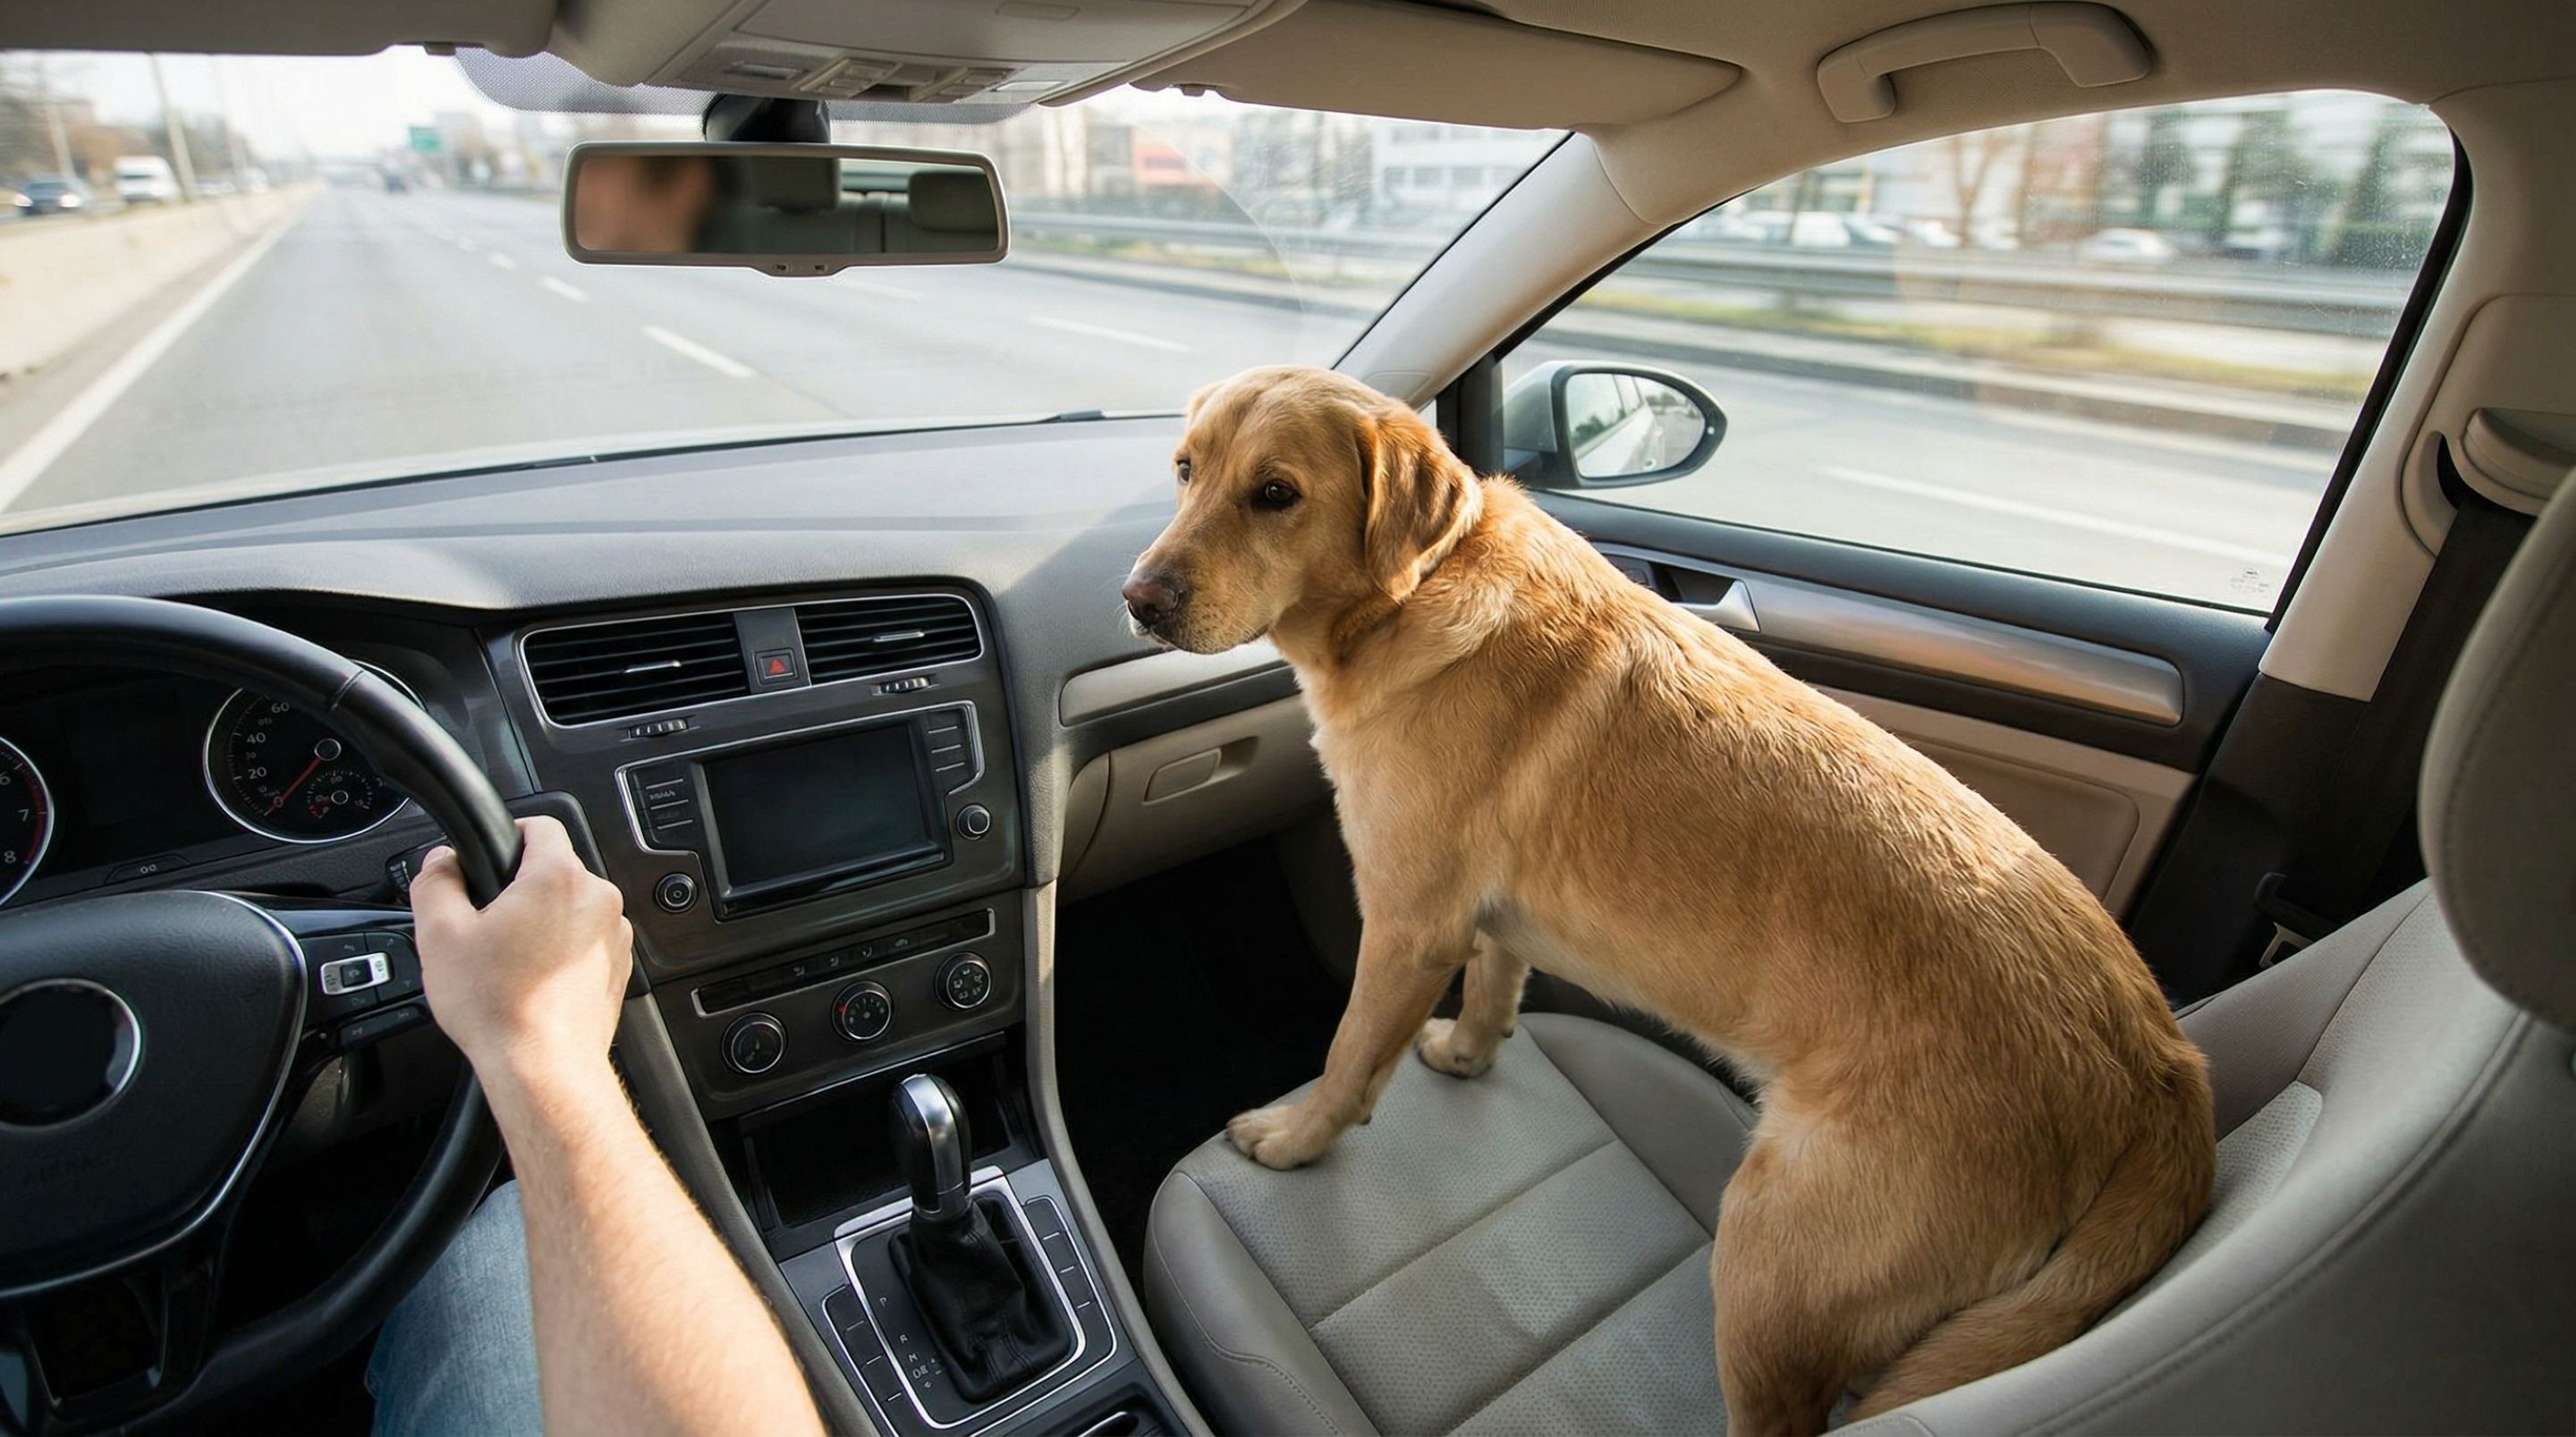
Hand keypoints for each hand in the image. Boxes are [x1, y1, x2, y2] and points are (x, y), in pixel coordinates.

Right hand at [410, 815, 633, 1100]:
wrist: (543, 1066)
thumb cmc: (498, 1006)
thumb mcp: (439, 935)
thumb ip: (436, 882)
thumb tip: (441, 861)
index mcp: (558, 877)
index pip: (540, 825)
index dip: (508, 835)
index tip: (490, 858)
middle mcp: (597, 899)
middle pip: (555, 869)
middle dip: (520, 888)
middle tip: (486, 922)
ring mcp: (614, 934)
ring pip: (571, 907)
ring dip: (543, 921)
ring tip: (508, 959)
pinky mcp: (618, 965)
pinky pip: (586, 940)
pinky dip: (562, 950)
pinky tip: (533, 979)